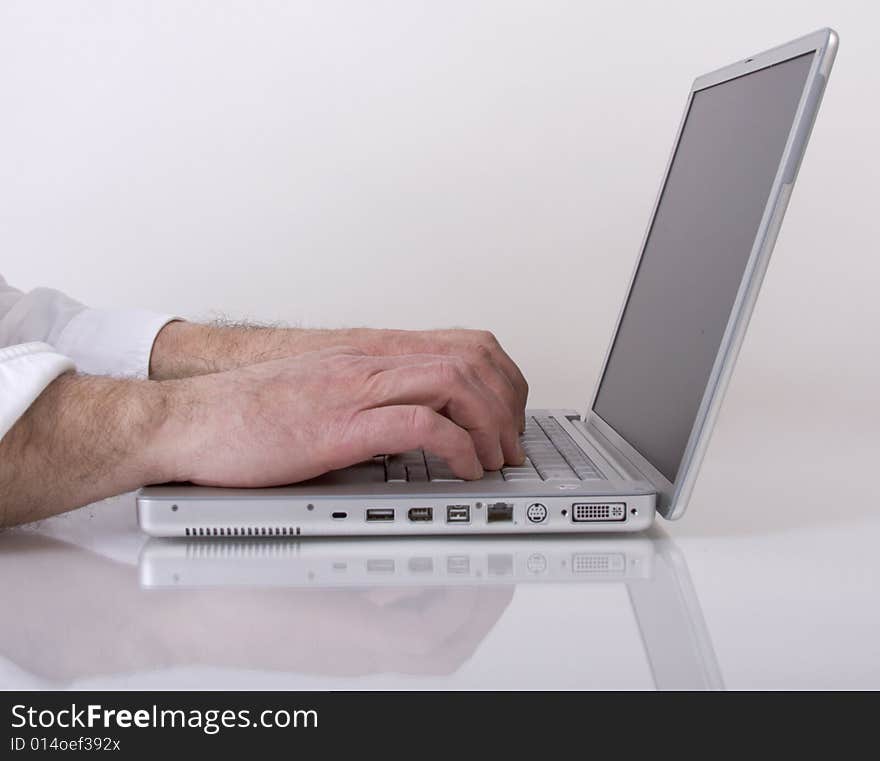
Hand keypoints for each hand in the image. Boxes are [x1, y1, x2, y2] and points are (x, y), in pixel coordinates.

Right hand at [159, 347, 525, 486]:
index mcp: (368, 356)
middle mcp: (369, 364)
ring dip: (489, 424)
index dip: (501, 378)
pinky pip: (419, 424)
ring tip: (494, 458)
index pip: (462, 344)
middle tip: (510, 444)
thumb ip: (367, 402)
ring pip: (454, 382)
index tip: (507, 415)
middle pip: (470, 359)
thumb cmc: (247, 413)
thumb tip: (407, 429)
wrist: (189, 419)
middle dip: (506, 403)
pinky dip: (456, 446)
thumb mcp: (323, 396)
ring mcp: (355, 391)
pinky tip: (462, 468)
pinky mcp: (339, 426)